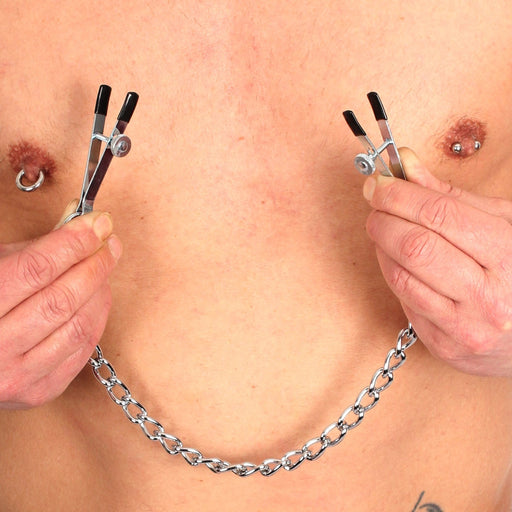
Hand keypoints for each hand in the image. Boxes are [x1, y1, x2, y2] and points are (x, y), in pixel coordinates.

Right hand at [0, 203, 121, 408]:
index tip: (99, 224)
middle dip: (95, 264)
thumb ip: (36, 252)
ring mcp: (17, 375)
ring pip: (79, 325)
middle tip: (109, 244)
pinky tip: (97, 298)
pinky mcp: (39, 392)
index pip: (37, 269)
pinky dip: (97, 318)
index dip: (75, 242)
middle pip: (63, 298)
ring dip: (100, 291)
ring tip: (103, 269)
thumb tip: (86, 227)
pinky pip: (83, 349)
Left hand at [363, 148, 511, 376]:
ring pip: (400, 274)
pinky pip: (403, 299)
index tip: (380, 183)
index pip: (438, 215)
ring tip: (385, 228)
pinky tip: (396, 258)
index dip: (400, 194)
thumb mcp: (503, 224)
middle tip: (375, 204)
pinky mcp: (443, 345)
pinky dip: (391, 271)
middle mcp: (488, 297)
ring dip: (381, 245)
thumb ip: (452, 197)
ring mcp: (464, 326)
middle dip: (383, 218)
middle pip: (413, 246)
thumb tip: (407, 166)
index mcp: (509, 256)